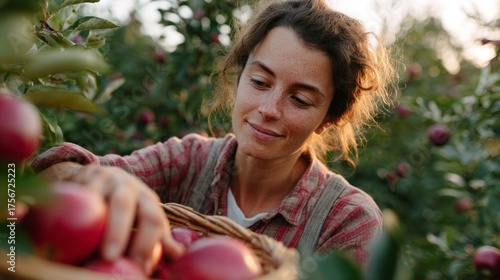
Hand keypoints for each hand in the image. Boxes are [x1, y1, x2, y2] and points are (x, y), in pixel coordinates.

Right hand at [64, 164, 183, 273]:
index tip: (142, 268)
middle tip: (110, 257)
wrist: (101, 176)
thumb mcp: (144, 217)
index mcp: (147, 199)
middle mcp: (127, 186)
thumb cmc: (128, 207)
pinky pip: (74, 195)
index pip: (152, 218)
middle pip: (124, 205)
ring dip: (87, 220)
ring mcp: (102, 180)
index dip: (148, 244)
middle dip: (118, 231)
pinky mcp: (80, 179)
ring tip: (84, 244)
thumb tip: (178, 255)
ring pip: (96, 198)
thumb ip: (157, 236)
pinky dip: (70, 210)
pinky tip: (62, 229)